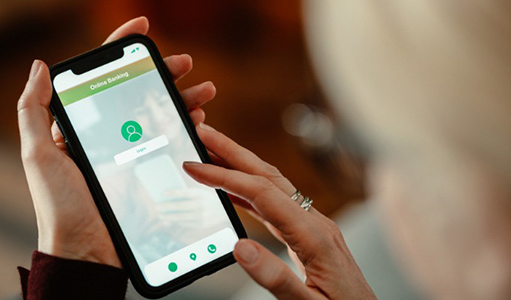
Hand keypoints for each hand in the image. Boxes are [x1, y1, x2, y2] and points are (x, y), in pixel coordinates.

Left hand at [18, 17, 217, 267]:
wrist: (85, 253)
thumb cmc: (58, 206)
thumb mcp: (37, 154)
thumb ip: (33, 109)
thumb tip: (40, 65)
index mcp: (77, 127)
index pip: (100, 77)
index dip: (120, 47)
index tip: (143, 27)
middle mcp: (104, 137)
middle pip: (137, 92)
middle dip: (163, 72)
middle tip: (187, 63)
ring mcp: (128, 156)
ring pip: (158, 116)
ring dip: (182, 98)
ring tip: (205, 91)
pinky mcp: (147, 176)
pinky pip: (170, 145)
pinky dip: (186, 130)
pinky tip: (199, 121)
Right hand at [183, 125, 376, 298]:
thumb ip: (276, 279)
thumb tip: (241, 247)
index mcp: (315, 237)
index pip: (262, 194)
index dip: (224, 177)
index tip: (194, 167)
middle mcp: (316, 224)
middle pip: (268, 177)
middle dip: (232, 152)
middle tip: (201, 131)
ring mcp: (315, 228)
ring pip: (272, 186)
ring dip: (240, 166)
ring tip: (210, 153)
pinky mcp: (311, 237)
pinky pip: (276, 205)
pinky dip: (250, 192)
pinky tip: (232, 192)